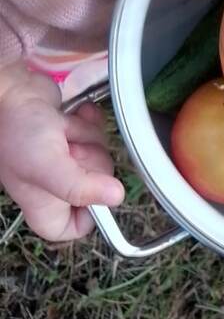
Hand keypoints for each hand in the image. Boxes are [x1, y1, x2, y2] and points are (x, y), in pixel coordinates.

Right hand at [0, 68, 123, 240]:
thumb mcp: (49, 168)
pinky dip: (89, 120)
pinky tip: (74, 115)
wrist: (6, 90)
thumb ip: (82, 188)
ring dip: (86, 137)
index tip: (92, 193)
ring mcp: (63, 158)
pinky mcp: (70, 133)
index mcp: (44, 207)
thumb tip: (116, 197)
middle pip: (99, 186)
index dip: (91, 213)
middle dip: (89, 161)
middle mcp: (54, 186)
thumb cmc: (15, 131)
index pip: (76, 228)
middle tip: (68, 151)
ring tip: (61, 131)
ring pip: (100, 155)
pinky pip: (97, 132)